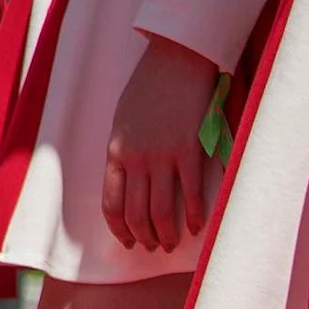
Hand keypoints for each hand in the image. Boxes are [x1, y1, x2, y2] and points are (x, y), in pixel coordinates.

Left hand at [103, 34, 223, 252]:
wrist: (174, 61)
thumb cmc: (148, 89)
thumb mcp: (123, 121)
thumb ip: (124, 151)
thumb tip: (129, 180)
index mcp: (115, 151)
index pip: (111, 203)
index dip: (119, 229)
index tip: (127, 241)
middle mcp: (135, 158)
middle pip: (136, 214)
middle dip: (144, 237)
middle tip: (153, 248)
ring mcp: (162, 156)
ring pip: (162, 211)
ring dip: (167, 234)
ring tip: (172, 244)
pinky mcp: (190, 150)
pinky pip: (192, 194)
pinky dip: (194, 217)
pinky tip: (197, 227)